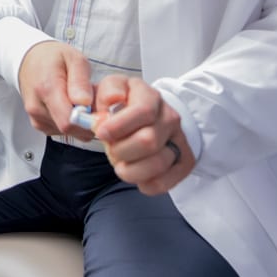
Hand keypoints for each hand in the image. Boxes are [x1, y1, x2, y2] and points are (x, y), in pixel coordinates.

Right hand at [16, 40, 95, 139]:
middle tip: (93, 103)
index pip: (68, 121)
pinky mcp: (39, 124)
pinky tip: (70, 107)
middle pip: (70, 129)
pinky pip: (62, 132)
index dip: (88, 121)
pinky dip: (71, 123)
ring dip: (80, 122)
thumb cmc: (53, 58)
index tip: (100, 111)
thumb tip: (85, 103)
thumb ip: (80, 81)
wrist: (29, 61)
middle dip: (87, 121)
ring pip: (68, 132)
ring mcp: (36, 118)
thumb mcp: (73, 59)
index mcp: (46, 88)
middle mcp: (37, 107)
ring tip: (79, 102)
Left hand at [93, 75, 194, 194]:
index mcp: (147, 95)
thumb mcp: (102, 92)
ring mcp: (178, 138)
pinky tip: (135, 176)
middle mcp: (168, 115)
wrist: (139, 116)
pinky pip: (166, 181)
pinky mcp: (183, 160)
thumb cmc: (117, 105)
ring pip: (158, 164)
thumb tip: (94, 112)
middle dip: (120, 151)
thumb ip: (93, 97)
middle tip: (110, 149)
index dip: (119, 126)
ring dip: (131, 170)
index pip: (143, 111)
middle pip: (148, 141)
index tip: (101, 133)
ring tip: (120, 165)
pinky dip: (145, 184)